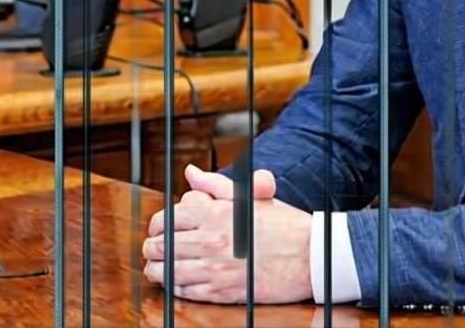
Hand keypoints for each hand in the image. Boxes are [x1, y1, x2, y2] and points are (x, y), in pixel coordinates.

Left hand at [143, 164, 311, 304]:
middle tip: (154, 248)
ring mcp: (216, 268)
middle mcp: (213, 240)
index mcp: (218, 212)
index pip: (168, 218)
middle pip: (162, 246)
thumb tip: (191, 173)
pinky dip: (175, 287)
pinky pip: (185, 291)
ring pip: (168, 272)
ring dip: (158, 270)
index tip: (160, 229)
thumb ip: (217, 185)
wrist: (312, 255)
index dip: (157, 224)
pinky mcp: (223, 291)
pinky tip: (177, 282)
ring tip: (158, 267)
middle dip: (153, 247)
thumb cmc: (285, 224)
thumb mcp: (252, 197)